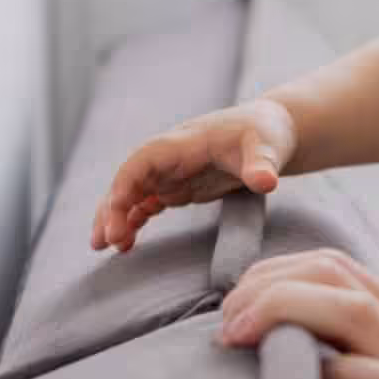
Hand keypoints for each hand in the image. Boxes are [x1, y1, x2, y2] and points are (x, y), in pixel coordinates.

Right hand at [90, 98, 297, 251]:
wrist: (273, 131)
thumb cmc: (267, 133)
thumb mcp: (267, 147)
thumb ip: (262, 165)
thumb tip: (266, 183)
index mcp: (183, 143)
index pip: (142, 160)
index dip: (125, 183)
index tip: (115, 208)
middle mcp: (169, 158)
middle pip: (128, 181)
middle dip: (112, 209)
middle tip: (106, 241)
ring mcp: (171, 173)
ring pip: (131, 195)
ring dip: (116, 218)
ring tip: (107, 247)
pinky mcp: (179, 187)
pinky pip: (145, 204)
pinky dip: (133, 221)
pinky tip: (127, 243)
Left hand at [218, 249, 378, 378]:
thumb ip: (362, 355)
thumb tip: (285, 346)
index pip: (336, 266)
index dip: (272, 274)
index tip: (231, 311)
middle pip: (336, 274)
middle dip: (265, 287)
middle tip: (224, 326)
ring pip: (355, 312)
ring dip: (283, 313)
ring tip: (236, 338)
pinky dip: (343, 374)